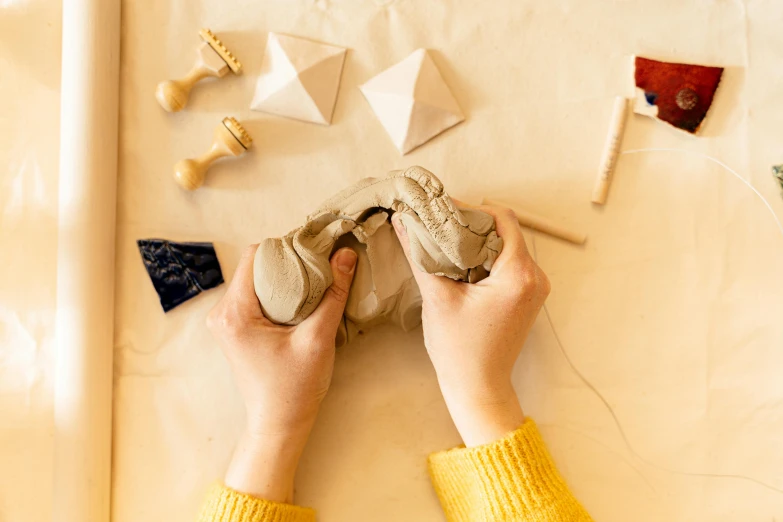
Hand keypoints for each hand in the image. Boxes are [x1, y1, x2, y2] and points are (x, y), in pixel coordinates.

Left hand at [207, 245, 356, 502]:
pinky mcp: (235, 329)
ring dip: (283, 278)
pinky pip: (256, 296)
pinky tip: (301, 301)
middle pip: (255, 266)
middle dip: (287, 262)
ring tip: (313, 285)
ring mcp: (226, 321)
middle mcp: (222, 313)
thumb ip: (333, 293)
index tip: (315, 253)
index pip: (256, 255)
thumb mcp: (318, 338)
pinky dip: (278, 292)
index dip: (286, 247)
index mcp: (235, 312)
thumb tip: (345, 254)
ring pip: (256, 280)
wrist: (279, 424)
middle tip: (319, 267)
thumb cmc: (295, 387)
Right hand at [392, 204, 549, 446]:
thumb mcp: (437, 297)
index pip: (501, 218)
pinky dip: (486, 257)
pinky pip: (509, 262)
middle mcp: (535, 277)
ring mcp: (535, 287)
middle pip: (505, 230)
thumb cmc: (459, 349)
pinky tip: (460, 262)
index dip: (471, 209)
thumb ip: (420, 254)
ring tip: (446, 243)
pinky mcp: (527, 296)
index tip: (442, 212)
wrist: (478, 387)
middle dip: (471, 224)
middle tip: (439, 225)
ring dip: (478, 240)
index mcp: (518, 275)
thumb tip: (402, 221)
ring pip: (507, 245)